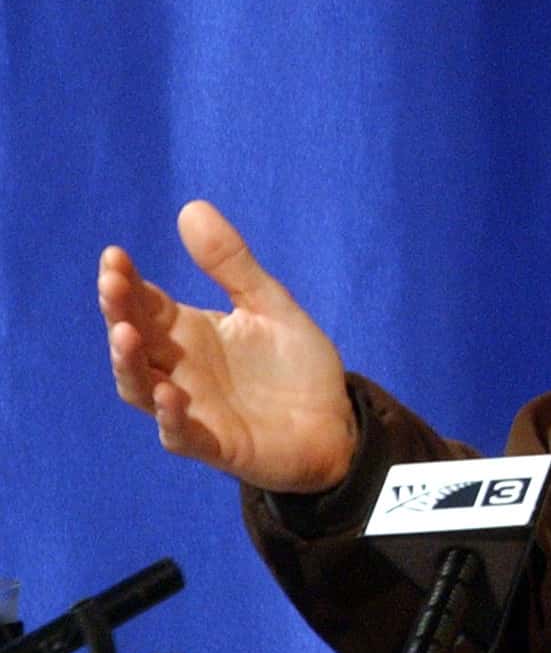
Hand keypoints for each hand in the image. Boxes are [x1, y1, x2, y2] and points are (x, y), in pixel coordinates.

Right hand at [99, 200, 358, 493]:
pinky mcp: (214, 444)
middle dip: (118, 313)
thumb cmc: (296, 367)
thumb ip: (233, 265)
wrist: (336, 424)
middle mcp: (179, 369)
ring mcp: (191, 408)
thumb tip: (191, 208)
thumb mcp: (271, 306)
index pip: (145, 304)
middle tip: (112, 284)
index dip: (126, 282)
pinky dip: (170, 417)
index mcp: (188, 333)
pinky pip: (179, 434)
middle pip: (134, 340)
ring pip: (140, 388)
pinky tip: (170, 394)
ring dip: (128, 364)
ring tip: (124, 335)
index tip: (114, 255)